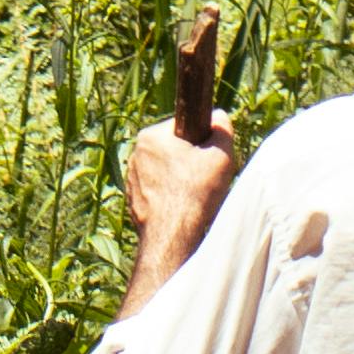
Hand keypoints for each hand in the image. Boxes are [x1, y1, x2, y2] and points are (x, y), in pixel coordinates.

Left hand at [115, 114, 242, 302]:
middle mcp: (135, 154)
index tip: (209, 157)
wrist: (172, 236)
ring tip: (195, 196)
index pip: (184, 128)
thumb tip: (219, 117)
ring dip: (181, 180)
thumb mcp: (220, 154)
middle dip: (191, 161)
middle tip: (206, 179)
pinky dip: (171, 197)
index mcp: (151, 136)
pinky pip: (158, 191)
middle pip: (174, 150)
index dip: (202, 141)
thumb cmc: (195, 193)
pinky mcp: (133, 200)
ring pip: (166, 172)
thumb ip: (222, 128)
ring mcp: (132, 179)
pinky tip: (182, 209)